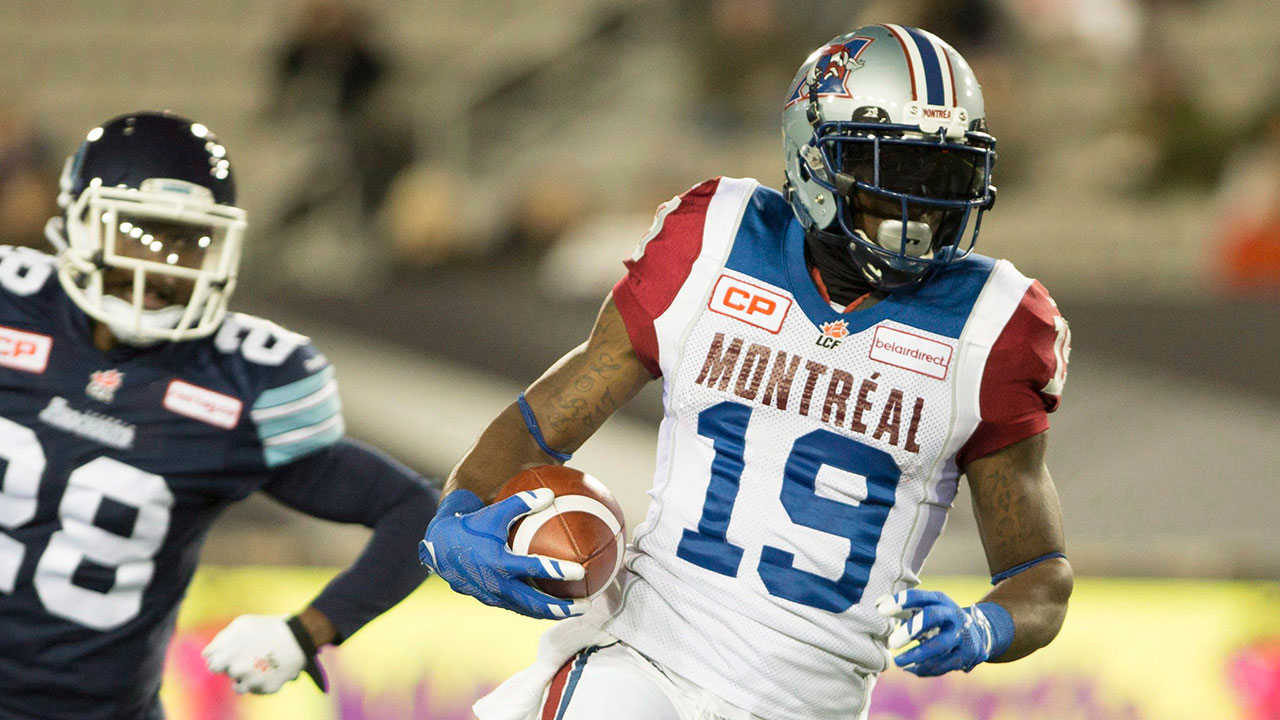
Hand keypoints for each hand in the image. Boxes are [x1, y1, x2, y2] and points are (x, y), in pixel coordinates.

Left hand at [203, 614, 326, 693]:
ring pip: (239, 686)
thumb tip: (207, 653)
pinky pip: (256, 689)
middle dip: (234, 666)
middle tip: (248, 655)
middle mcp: (237, 670)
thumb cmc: (268, 627)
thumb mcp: (242, 623)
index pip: (211, 664)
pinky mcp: (266, 689)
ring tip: (258, 664)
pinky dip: (261, 681)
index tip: (230, 653)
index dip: (220, 658)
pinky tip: (268, 669)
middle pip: (227, 673)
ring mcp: (252, 681)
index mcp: (228, 655)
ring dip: (245, 677)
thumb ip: (221, 639)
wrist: (299, 637)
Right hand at [419, 488, 589, 619]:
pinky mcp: (491, 600)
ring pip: (527, 609)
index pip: (531, 568)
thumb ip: (522, 502)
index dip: (556, 570)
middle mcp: (495, 584)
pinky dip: (537, 608)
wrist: (440, 548)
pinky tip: (555, 604)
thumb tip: (551, 494)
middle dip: (561, 607)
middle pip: (533, 602)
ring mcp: (492, 596)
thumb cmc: (471, 526)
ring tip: (577, 609)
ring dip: (551, 612)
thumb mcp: (494, 511)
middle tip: (586, 605)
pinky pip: (519, 607)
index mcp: (496, 561)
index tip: (580, 571)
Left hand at [876, 590, 1000, 675]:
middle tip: (891, 643)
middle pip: (932, 617)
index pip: (918, 596)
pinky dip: (924, 668)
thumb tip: (877, 604)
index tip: (881, 611)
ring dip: (916, 656)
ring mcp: (961, 635)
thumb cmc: (938, 619)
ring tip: (897, 661)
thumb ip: (902, 607)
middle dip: (910, 630)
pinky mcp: (966, 655)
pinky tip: (911, 668)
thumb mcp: (925, 608)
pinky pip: (943, 664)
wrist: (976, 633)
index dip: (899, 602)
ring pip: (939, 646)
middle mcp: (952, 615)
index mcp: (939, 600)